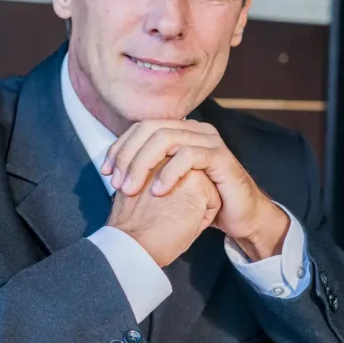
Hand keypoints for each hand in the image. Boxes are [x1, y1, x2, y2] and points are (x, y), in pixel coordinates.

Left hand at [102, 120, 289, 260]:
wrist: (238, 215)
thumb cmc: (202, 199)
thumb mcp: (169, 181)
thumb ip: (149, 169)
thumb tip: (113, 168)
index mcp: (180, 130)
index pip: (141, 127)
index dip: (119, 147)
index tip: (105, 171)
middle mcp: (194, 129)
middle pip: (150, 128)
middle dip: (127, 155)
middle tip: (117, 182)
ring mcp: (209, 140)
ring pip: (166, 138)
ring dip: (143, 163)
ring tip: (132, 188)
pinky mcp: (221, 157)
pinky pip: (189, 155)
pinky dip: (169, 172)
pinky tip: (158, 191)